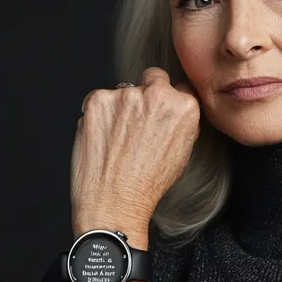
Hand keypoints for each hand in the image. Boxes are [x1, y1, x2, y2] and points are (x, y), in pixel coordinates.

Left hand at [70, 67, 200, 247]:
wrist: (114, 203)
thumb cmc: (146, 186)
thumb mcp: (181, 153)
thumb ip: (180, 123)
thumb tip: (172, 109)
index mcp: (184, 107)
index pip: (179, 87)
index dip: (167, 102)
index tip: (158, 114)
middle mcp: (157, 95)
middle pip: (152, 78)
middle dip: (146, 94)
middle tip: (136, 124)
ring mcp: (125, 95)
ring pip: (123, 91)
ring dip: (119, 108)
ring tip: (117, 141)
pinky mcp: (98, 100)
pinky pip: (99, 100)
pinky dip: (98, 116)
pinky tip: (102, 139)